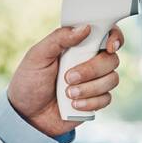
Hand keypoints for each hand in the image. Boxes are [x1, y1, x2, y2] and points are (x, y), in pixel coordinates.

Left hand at [7, 24, 123, 136]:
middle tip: (68, 77)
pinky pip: (106, 99)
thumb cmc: (29, 81)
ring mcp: (94, 82)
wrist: (26, 114)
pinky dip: (90, 102)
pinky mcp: (95, 101)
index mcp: (79, 46)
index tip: (109, 46)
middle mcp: (90, 62)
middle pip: (112, 59)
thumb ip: (59, 38)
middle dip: (92, 70)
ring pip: (112, 79)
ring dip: (90, 88)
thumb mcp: (37, 55)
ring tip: (67, 93)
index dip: (114, 38)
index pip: (107, 34)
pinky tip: (73, 104)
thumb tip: (85, 28)